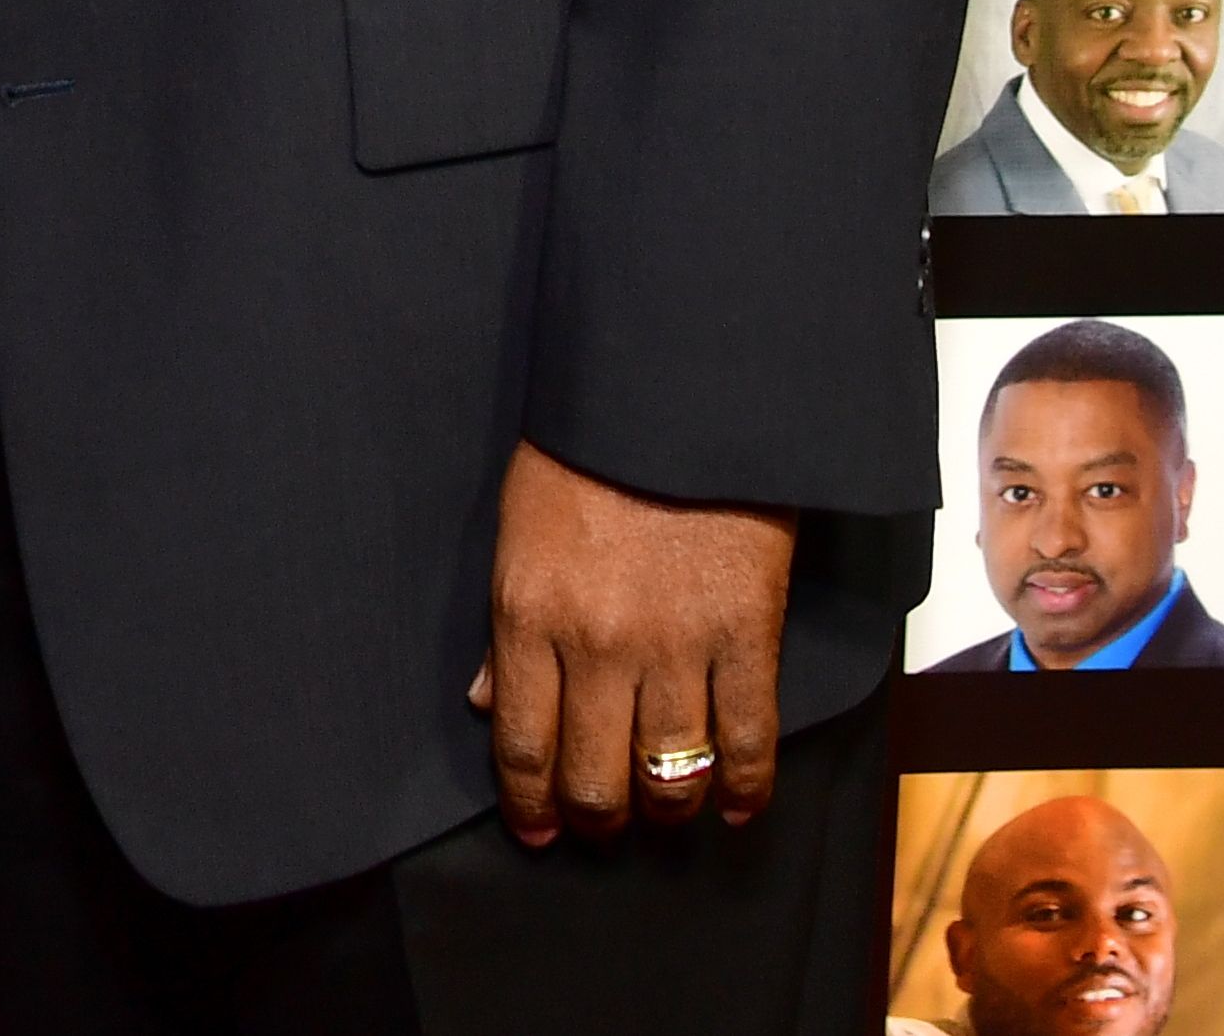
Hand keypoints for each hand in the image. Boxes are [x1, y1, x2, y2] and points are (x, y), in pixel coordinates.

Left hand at [466, 437, 795, 846]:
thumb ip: (503, 624)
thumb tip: (483, 701)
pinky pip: (750, 740)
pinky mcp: (745, 636)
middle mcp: (597, 644)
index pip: (522, 741)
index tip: (536, 832)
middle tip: (599, 828)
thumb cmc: (583, 455)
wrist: (670, 400)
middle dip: (593, 819)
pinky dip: (745, 788)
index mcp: (528, 612)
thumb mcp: (517, 528)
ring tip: (662, 816)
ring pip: (669, 775)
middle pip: (593, 778)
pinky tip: (734, 807)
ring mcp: (676, 646)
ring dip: (664, 812)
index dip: (529, 803)